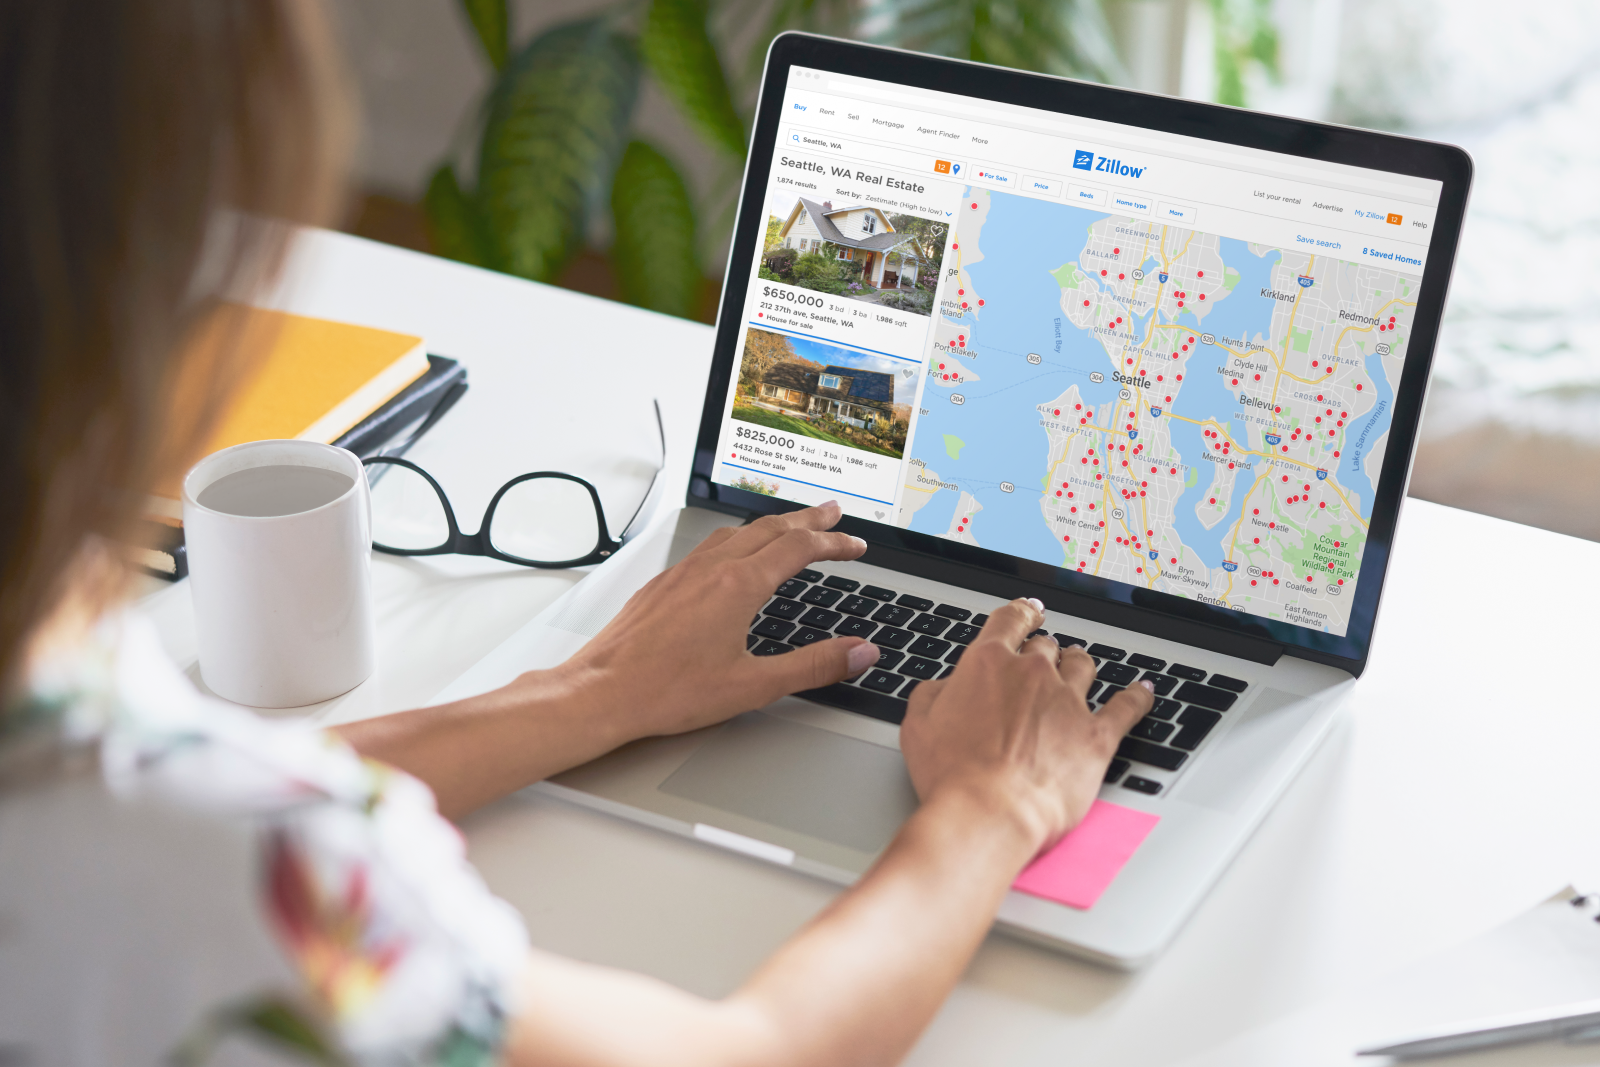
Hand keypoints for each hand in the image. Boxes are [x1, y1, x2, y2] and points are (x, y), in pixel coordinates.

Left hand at [554, 502, 881, 744]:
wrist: (602, 692)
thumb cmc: (667, 691)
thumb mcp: (754, 686)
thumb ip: (813, 666)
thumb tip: (860, 653)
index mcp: (738, 586)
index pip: (799, 548)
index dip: (834, 543)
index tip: (855, 545)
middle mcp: (711, 569)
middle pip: (770, 528)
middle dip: (808, 519)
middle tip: (833, 513)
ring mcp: (684, 572)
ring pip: (737, 531)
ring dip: (772, 524)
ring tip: (791, 524)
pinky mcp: (664, 583)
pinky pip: (710, 545)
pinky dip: (738, 538)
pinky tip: (734, 552)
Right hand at [898, 599, 1153, 853]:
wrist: (989, 812)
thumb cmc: (951, 775)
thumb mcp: (917, 726)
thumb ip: (932, 695)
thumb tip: (944, 687)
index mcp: (988, 663)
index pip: (1010, 620)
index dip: (1022, 612)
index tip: (1029, 611)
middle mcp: (1033, 674)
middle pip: (1047, 646)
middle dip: (1043, 651)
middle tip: (1040, 661)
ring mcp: (1069, 702)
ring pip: (1083, 666)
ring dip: (1079, 664)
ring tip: (1079, 667)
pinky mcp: (1097, 735)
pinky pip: (1127, 706)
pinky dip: (1137, 696)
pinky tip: (1143, 690)